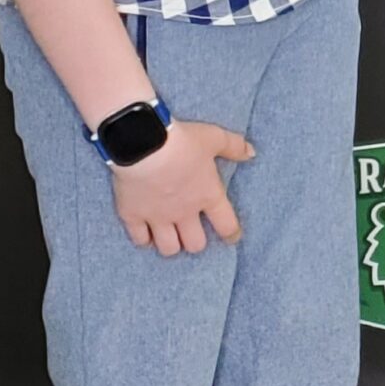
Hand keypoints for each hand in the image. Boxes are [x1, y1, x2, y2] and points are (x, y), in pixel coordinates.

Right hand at [113, 119, 252, 256]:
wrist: (143, 143)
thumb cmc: (182, 141)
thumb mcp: (214, 137)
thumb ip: (234, 146)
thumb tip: (251, 153)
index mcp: (208, 195)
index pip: (226, 225)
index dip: (231, 234)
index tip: (232, 237)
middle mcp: (185, 212)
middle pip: (195, 244)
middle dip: (196, 241)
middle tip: (192, 233)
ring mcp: (158, 217)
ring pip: (168, 248)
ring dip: (172, 245)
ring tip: (170, 237)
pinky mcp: (133, 215)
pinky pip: (140, 239)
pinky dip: (144, 239)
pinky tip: (146, 234)